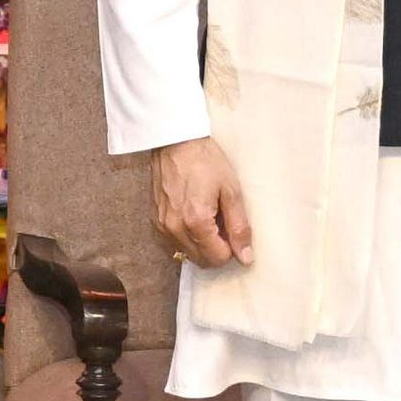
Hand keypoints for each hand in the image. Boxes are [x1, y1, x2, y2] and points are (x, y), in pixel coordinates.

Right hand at [151, 136, 256, 268]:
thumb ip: (239, 227)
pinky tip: (193, 217)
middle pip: (202, 260)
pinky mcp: (155, 219)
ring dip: (201, 244)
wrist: (175, 140)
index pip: (217, 258)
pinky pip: (174, 243)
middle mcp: (174, 228)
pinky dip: (187, 238)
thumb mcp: (231, 190)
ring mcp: (161, 225)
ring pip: (187, 254)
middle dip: (216, 248)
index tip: (232, 227)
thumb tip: (245, 257)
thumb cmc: (205, 160)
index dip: (231, 247)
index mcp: (195, 222)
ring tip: (208, 217)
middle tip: (222, 221)